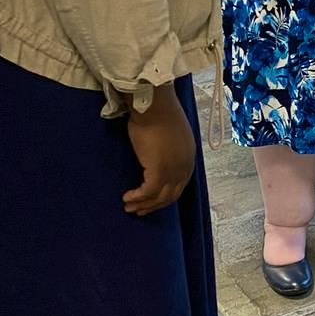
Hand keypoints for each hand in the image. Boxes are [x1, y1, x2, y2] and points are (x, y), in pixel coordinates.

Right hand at [122, 83, 195, 215]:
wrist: (154, 105)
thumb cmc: (158, 113)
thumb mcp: (169, 133)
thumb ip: (166, 147)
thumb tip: (155, 154)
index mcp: (188, 156)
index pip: (179, 184)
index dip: (165, 195)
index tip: (152, 200)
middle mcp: (184, 166)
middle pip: (171, 195)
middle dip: (154, 205)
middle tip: (139, 210)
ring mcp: (174, 170)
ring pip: (160, 197)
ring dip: (143, 205)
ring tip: (129, 207)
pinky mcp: (159, 171)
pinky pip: (148, 193)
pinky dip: (137, 198)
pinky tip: (126, 198)